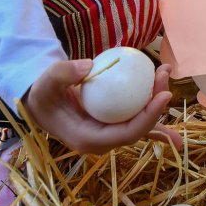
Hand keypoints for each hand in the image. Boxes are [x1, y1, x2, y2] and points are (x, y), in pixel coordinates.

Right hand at [21, 59, 180, 154]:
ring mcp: (109, 133)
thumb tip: (88, 65)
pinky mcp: (112, 123)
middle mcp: (103, 140)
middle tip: (163, 73)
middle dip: (158, 104)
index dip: (149, 117)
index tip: (163, 94)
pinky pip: (136, 118)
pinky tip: (165, 97)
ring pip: (141, 121)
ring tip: (166, 73)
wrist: (40, 102)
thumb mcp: (46, 82)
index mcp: (89, 139)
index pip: (127, 134)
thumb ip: (62, 74)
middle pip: (140, 128)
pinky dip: (151, 108)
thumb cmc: (43, 94)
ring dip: (157, 101)